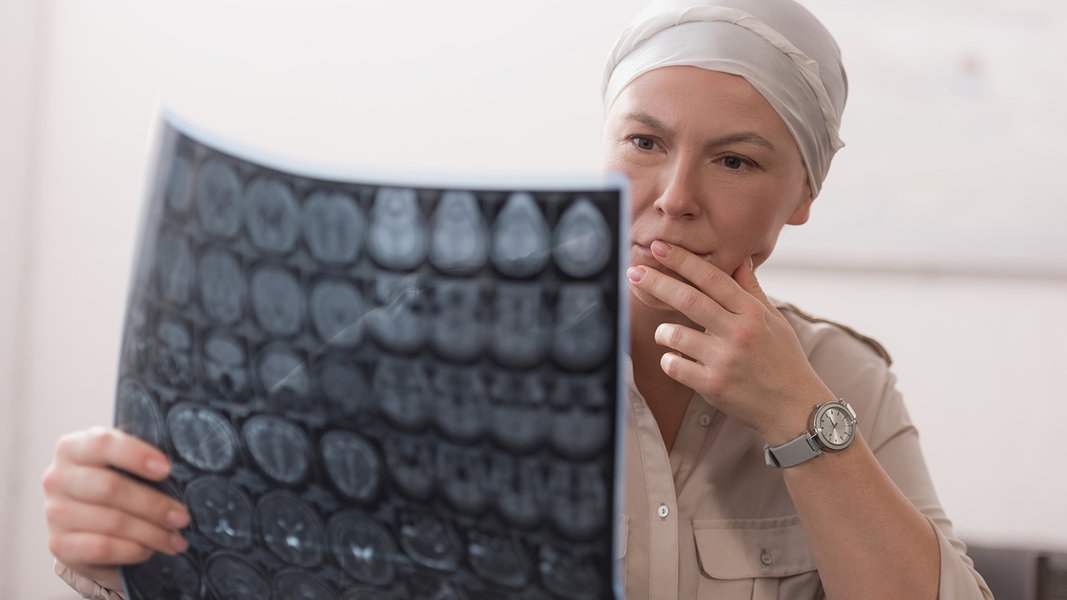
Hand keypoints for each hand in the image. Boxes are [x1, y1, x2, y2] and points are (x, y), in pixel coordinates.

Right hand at [42, 426, 189, 590]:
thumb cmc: (114, 484)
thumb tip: (187, 469)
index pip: (103, 444)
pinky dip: (132, 550)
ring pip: (111, 522)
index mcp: (73, 448)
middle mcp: (57, 478)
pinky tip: (149, 550)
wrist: (85, 526)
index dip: (136, 455)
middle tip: (183, 517)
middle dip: (154, 505)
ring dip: (151, 533)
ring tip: (176, 539)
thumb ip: (142, 461)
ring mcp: (54, 512)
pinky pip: (102, 547)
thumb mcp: (124, 466)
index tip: (167, 469)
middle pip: (110, 488)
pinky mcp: (59, 543)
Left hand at [626, 240, 833, 441]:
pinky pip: (674, 366)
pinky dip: (669, 360)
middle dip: (657, 282)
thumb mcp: (775, 320)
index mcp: (752, 313)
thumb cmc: (784, 361)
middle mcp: (738, 333)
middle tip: (634, 272)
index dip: (682, 260)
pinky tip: (676, 360)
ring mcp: (725, 360)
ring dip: (663, 332)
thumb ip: (752, 290)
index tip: (659, 247)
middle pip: (688, 299)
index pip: (712, 278)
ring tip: (667, 335)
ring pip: (675, 334)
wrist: (795, 408)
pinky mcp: (713, 386)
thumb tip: (741, 260)